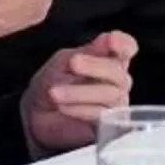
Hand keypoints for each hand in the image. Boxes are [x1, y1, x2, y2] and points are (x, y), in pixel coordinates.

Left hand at [22, 31, 137, 150]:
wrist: (37, 114)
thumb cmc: (54, 83)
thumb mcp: (65, 61)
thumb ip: (89, 51)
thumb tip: (110, 38)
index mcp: (110, 59)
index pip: (127, 48)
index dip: (124, 44)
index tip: (111, 40)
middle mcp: (118, 81)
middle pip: (118, 72)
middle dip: (95, 66)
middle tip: (73, 63)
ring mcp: (116, 104)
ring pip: (110, 94)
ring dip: (79, 92)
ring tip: (55, 92)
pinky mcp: (108, 126)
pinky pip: (101, 115)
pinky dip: (80, 109)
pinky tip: (63, 106)